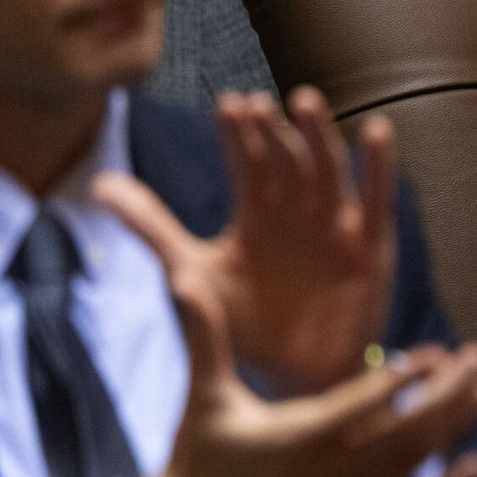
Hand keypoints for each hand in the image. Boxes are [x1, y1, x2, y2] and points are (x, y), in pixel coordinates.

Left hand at [94, 87, 394, 394]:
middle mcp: (299, 210)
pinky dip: (379, 168)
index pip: (249, 162)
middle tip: (258, 105)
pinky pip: (377, 201)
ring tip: (304, 102)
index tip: (229, 105)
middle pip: (287, 159)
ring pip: (329, 170)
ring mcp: (336, 225)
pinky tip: (377, 133)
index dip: (241, 135)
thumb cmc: (248, 322)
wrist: (297, 375)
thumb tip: (97, 183)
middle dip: (274, 132)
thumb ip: (151, 225)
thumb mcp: (193, 268)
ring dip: (319, 136)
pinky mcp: (369, 245)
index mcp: (259, 212)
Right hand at [112, 256, 476, 476]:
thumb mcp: (204, 394)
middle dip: (445, 397)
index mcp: (291, 438)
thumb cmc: (201, 454)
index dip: (395, 384)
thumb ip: (204, 335)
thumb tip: (183, 277)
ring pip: (410, 466)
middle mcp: (324, 475)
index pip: (353, 409)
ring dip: (452, 428)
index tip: (433, 354)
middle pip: (400, 436)